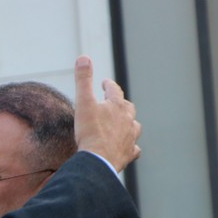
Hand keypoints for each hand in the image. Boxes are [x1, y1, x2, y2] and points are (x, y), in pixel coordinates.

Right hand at [73, 56, 141, 171]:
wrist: (98, 161)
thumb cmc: (90, 132)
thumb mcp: (83, 102)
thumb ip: (83, 79)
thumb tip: (83, 57)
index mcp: (117, 106)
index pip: (114, 90)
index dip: (108, 85)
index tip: (104, 83)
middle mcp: (128, 120)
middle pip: (127, 107)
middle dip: (120, 104)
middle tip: (114, 102)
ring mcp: (130, 137)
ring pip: (134, 126)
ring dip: (129, 123)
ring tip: (124, 123)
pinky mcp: (129, 154)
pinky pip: (134, 148)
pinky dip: (131, 146)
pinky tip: (129, 147)